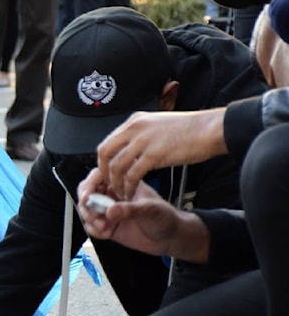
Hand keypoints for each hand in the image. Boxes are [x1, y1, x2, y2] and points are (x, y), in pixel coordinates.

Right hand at [77, 169, 210, 262]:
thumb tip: (110, 211)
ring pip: (86, 211)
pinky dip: (95, 231)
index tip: (88, 196)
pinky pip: (91, 227)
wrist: (170, 238)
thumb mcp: (150, 210)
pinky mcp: (108, 226)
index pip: (98, 177)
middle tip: (93, 214)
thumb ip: (130, 209)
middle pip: (87, 194)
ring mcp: (109, 211)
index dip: (89, 185)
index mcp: (123, 183)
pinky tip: (107, 233)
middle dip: (86, 205)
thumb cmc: (166, 217)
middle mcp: (113, 196)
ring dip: (90, 219)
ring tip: (103, 226)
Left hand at [97, 109, 226, 198]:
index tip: (108, 172)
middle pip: (105, 152)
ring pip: (116, 166)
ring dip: (115, 183)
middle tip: (109, 185)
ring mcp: (143, 141)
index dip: (104, 160)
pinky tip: (131, 193)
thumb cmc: (190, 130)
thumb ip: (141, 136)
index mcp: (135, 121)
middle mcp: (135, 129)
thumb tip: (131, 149)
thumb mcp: (158, 126)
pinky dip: (128, 187)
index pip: (109, 141)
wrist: (210, 129)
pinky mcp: (153, 155)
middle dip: (104, 172)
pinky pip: (132, 175)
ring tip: (120, 193)